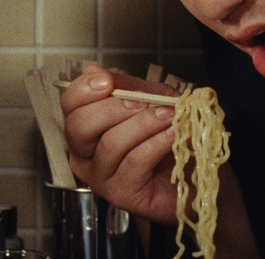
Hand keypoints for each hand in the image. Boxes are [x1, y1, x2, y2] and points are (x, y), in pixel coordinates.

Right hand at [61, 64, 180, 223]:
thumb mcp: (149, 100)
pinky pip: (135, 162)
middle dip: (112, 108)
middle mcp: (85, 155)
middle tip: (142, 102)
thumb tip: (93, 71)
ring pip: (111, 144)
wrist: (195, 171)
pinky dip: (156, 143)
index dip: (83, 90)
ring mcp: (101, 177)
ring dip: (144, 124)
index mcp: (86, 128)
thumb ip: (125, 86)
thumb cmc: (168, 136)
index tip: (106, 81)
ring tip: (169, 115)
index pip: (69, 105)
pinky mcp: (122, 194)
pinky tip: (172, 134)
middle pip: (79, 126)